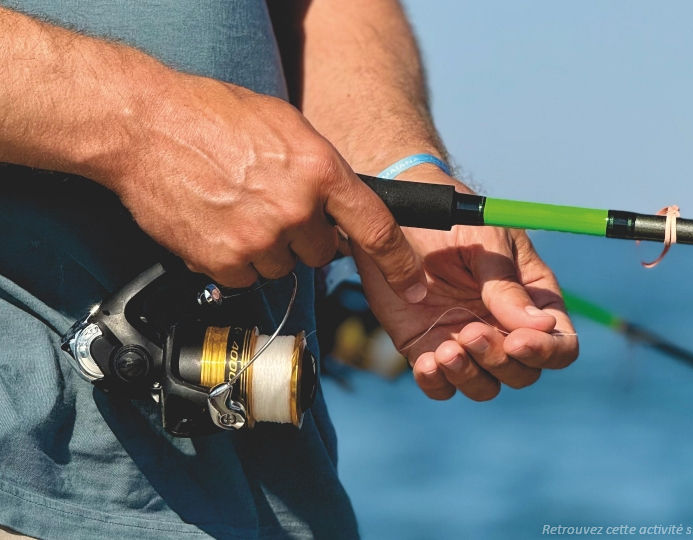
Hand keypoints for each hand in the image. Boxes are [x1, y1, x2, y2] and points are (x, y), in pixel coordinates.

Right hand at [104, 74, 426, 300]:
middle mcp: (295, 208)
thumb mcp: (285, 126)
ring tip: (236, 210)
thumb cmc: (212, 116)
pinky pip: (245, 278)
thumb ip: (320, 170)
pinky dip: (234, 261)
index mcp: (320, 169)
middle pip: (321, 253)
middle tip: (272, 207)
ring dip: (266, 249)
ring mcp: (259, 238)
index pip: (375, 227)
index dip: (398, 260)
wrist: (145, 125)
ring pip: (282, 268)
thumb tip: (337, 207)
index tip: (411, 282)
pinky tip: (218, 226)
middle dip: (303, 237)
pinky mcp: (223, 261)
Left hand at [353, 169, 577, 400]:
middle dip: (500, 360)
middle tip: (471, 332)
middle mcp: (503, 327)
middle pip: (523, 373)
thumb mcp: (483, 240)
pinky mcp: (428, 349)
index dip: (546, 351)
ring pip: (484, 386)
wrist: (391, 214)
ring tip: (446, 350)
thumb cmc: (447, 218)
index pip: (560, 342)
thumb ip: (505, 284)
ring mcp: (466, 341)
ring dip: (470, 377)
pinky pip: (441, 386)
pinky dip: (437, 383)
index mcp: (531, 298)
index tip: (518, 341)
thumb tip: (543, 325)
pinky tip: (426, 362)